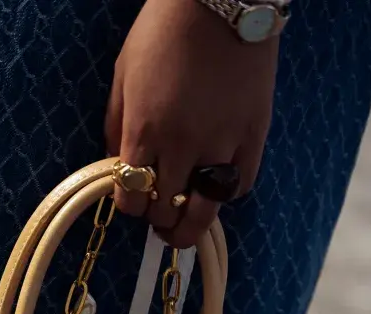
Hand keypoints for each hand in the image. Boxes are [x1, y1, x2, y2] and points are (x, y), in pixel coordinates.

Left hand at [104, 0, 278, 247]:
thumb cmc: (165, 29)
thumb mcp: (124, 73)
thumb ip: (117, 124)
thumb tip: (116, 165)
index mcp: (144, 131)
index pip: (130, 198)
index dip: (129, 207)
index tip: (133, 200)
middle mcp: (181, 146)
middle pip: (164, 212)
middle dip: (156, 219)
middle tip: (158, 214)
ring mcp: (221, 144)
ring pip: (202, 212)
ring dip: (189, 225)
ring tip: (183, 226)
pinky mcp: (254, 137)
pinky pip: (239, 187)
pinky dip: (225, 194)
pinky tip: (216, 186)